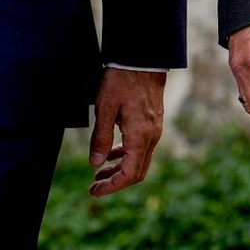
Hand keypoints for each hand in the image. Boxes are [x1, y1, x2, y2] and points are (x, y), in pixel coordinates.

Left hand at [88, 68, 165, 196]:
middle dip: (115, 182)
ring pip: (140, 160)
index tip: (95, 191)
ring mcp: (154, 129)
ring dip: (120, 169)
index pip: (129, 174)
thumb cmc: (122, 79)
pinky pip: (142, 147)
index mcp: (140, 136)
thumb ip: (101, 137)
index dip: (112, 187)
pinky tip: (112, 151)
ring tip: (100, 172)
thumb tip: (95, 164)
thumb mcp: (105, 107)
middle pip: (137, 172)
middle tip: (94, 187)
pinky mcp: (153, 121)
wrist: (143, 57)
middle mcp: (151, 136)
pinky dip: (127, 155)